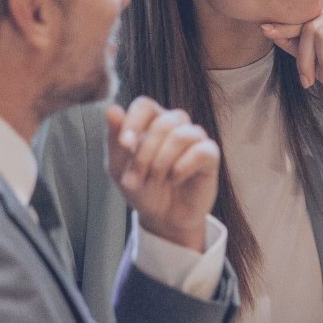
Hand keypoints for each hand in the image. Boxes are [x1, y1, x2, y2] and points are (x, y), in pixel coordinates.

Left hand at [104, 97, 218, 251]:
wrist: (163, 217)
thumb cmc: (142, 188)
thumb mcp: (119, 166)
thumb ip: (114, 138)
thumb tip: (112, 109)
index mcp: (151, 122)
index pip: (145, 105)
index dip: (134, 121)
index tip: (125, 145)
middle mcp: (175, 125)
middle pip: (163, 122)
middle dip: (146, 153)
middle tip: (137, 177)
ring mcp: (195, 138)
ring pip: (181, 135)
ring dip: (163, 162)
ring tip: (156, 180)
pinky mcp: (210, 155)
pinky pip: (200, 151)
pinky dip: (182, 168)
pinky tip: (175, 179)